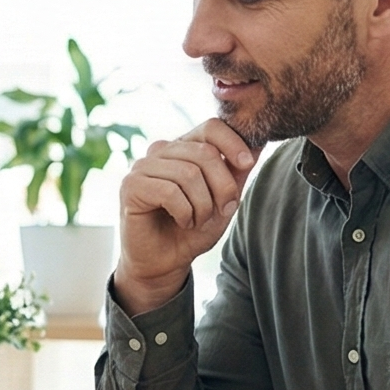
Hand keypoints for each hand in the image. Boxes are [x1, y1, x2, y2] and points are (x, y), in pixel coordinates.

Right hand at [114, 119, 258, 312]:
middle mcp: (161, 151)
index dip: (233, 142)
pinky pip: (169, 191)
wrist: (166, 262)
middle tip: (221, 211)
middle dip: (222, 187)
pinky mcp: (131, 186)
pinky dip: (184, 212)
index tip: (246, 165)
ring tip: (198, 220)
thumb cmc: (193, 230)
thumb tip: (258, 143)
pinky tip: (182, 221)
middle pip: (204, 153)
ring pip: (188, 173)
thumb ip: (237, 172)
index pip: (210, 127)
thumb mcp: (224, 200)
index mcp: (184, 148)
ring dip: (202, 205)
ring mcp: (143, 166)